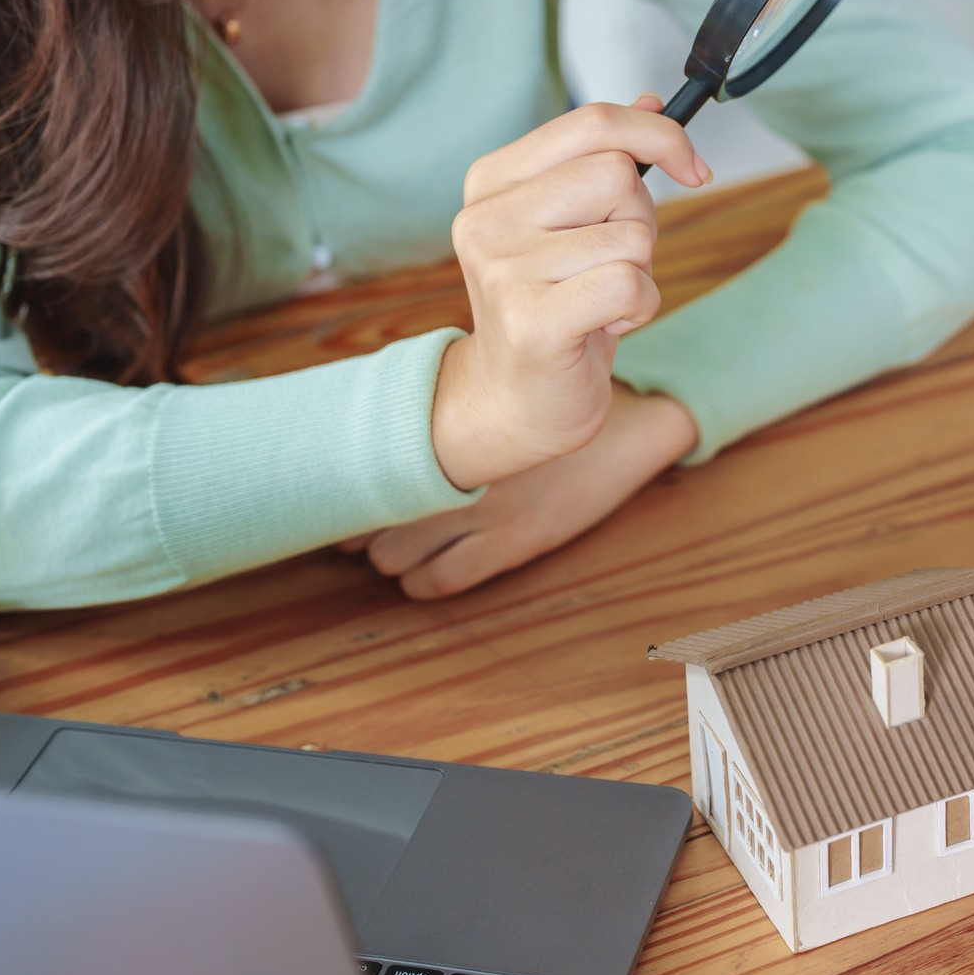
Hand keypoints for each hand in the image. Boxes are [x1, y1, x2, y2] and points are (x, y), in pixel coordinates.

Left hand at [350, 383, 697, 597]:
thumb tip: (401, 414)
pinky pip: (443, 577)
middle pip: (374, 515)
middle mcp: (463, 474)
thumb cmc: (563, 405)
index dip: (352, 487)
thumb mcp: (504, 393)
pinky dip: (420, 580)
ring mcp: (487, 511)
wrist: (629, 425)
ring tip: (386, 550)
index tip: (344, 489)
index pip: (378, 468)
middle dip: (361, 526)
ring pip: (396, 553)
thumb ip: (455, 409)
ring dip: (385, 555)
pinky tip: (419, 574)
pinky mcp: (514, 541)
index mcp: (457, 436)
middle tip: (358, 526)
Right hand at [430, 97, 709, 489]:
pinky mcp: (531, 322)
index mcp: (492, 181)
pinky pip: (631, 285)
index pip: (592, 125)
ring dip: (639, 274)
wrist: (516, 401)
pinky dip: (639, 310)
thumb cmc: (556, 306)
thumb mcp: (576, 224)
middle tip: (610, 262)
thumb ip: (603, 161)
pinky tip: (602, 328)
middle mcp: (486, 219)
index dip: (659, 137)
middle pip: (618, 176)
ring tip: (597, 303)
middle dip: (640, 221)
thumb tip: (652, 102)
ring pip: (632, 237)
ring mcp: (503, 270)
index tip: (695, 169)